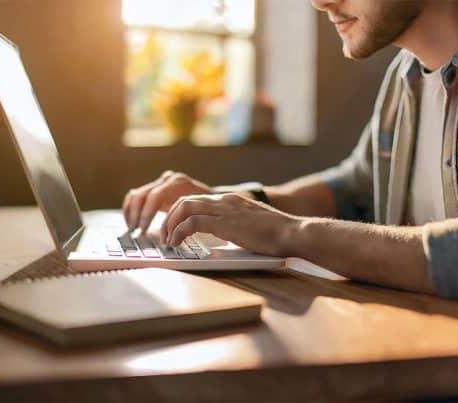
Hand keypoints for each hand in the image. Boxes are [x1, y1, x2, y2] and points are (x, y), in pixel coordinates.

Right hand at [122, 171, 213, 230]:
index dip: (147, 214)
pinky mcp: (154, 188)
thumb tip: (176, 234)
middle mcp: (167, 179)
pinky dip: (130, 209)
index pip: (155, 196)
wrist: (212, 197)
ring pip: (135, 195)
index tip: (143, 230)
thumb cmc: (208, 207)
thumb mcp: (200, 211)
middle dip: (136, 215)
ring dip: (131, 213)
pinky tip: (131, 222)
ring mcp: (159, 182)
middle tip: (135, 231)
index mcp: (178, 183)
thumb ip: (186, 218)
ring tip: (132, 229)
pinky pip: (135, 196)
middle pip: (142, 195)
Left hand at [161, 193, 300, 256]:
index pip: (196, 200)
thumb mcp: (252, 226)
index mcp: (231, 201)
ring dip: (170, 225)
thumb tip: (225, 237)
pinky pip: (192, 223)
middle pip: (185, 201)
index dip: (179, 213)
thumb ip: (236, 226)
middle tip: (164, 235)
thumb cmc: (278, 235)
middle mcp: (225, 201)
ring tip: (168, 241)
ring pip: (184, 208)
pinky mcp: (225, 223)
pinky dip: (179, 232)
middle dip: (169, 218)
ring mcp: (225, 210)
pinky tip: (177, 244)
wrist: (293, 233)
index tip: (173, 229)